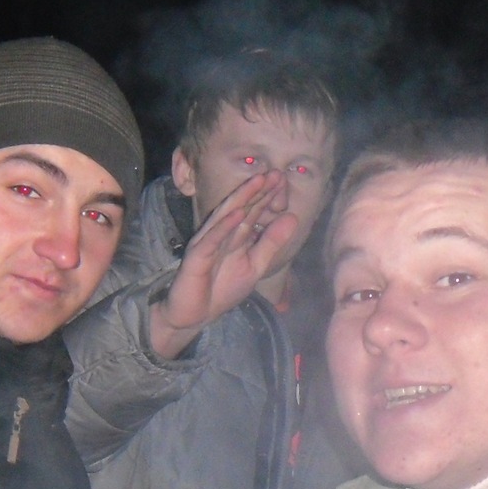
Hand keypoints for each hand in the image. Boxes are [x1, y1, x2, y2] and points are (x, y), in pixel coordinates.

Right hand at [148, 172, 305, 359]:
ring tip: (258, 180)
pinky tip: (237, 214)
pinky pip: (212, 239)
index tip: (284, 180)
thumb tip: (293, 217)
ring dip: (242, 198)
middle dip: (258, 190)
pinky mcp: (196, 257)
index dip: (268, 196)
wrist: (194, 316)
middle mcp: (221, 234)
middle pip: (241, 207)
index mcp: (235, 235)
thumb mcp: (255, 265)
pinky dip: (224, 226)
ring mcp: (207, 243)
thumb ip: (271, 242)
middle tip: (275, 172)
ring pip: (226, 216)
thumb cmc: (221, 289)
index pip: (253, 211)